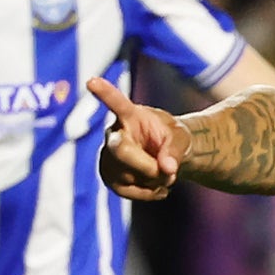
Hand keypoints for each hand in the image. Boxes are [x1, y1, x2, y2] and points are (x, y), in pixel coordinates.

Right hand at [89, 74, 184, 199]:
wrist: (168, 158)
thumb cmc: (173, 139)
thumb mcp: (182, 139)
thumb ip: (175, 151)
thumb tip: (167, 169)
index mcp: (131, 116)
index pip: (117, 103)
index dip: (105, 93)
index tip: (92, 81)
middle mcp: (114, 133)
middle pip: (120, 151)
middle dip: (148, 166)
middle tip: (169, 171)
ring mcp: (108, 156)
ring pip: (126, 175)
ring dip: (153, 180)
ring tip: (164, 174)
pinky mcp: (109, 176)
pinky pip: (127, 191)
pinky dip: (148, 193)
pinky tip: (157, 187)